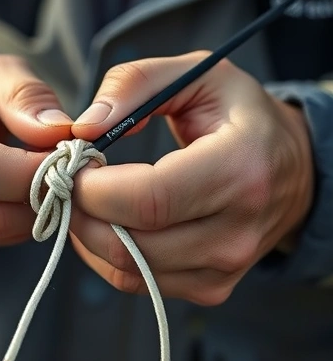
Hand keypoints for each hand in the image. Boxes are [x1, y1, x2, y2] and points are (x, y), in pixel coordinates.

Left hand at [69, 51, 313, 304]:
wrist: (291, 167)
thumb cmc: (241, 117)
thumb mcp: (196, 75)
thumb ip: (134, 85)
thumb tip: (85, 127)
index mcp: (240, 170)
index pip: (148, 200)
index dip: (93, 188)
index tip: (71, 166)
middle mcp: (236, 231)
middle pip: (130, 243)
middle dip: (82, 212)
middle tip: (69, 181)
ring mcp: (224, 266)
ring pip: (128, 269)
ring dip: (90, 235)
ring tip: (87, 199)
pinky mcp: (211, 286)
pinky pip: (139, 281)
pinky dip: (108, 255)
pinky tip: (107, 223)